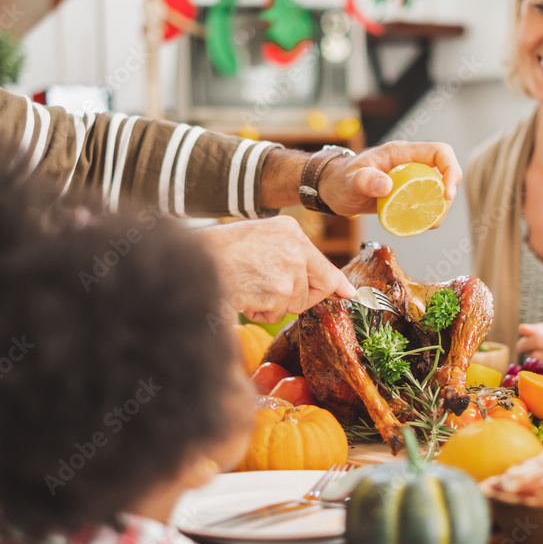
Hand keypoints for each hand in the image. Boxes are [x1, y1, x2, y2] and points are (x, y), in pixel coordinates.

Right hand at [199, 216, 355, 323]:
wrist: (194, 261)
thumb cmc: (219, 253)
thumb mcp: (259, 243)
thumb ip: (289, 257)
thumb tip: (326, 283)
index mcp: (290, 229)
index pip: (323, 262)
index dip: (336, 282)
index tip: (349, 293)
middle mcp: (295, 246)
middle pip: (317, 285)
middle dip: (302, 298)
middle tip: (273, 294)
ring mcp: (290, 268)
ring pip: (295, 303)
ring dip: (273, 304)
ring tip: (248, 286)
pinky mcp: (280, 290)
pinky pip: (277, 314)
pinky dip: (259, 312)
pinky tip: (243, 295)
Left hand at [319, 141, 461, 216]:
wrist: (331, 188)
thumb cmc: (339, 180)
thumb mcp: (349, 182)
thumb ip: (365, 181)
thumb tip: (387, 185)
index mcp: (400, 153)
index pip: (439, 152)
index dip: (450, 170)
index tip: (446, 194)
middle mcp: (409, 163)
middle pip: (444, 171)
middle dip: (448, 193)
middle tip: (437, 216)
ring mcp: (409, 177)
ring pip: (437, 187)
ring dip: (440, 206)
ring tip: (431, 224)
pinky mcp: (406, 191)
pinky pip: (426, 199)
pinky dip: (429, 212)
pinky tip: (422, 225)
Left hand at [516, 323, 542, 378]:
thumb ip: (542, 330)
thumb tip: (522, 329)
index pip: (540, 339)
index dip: (525, 342)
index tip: (521, 345)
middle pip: (538, 355)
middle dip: (528, 353)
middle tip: (526, 352)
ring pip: (540, 369)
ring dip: (534, 365)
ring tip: (540, 360)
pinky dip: (542, 376)